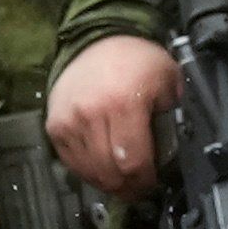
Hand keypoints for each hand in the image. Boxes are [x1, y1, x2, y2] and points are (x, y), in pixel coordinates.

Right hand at [49, 31, 180, 192]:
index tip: (152, 184)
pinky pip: (71, 162)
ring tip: (122, 182)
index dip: (144, 181)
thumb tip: (172, 147)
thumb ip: (173, 113)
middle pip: (110, 172)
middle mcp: (92, 115)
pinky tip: (102, 170)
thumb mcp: (167, 78)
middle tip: (138, 188)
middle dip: (128, 187)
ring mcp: (69, 122)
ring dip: (108, 183)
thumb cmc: (135, 60)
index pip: (133, 162)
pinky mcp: (55, 126)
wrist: (98, 39)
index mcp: (124, 104)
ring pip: (89, 171)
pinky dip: (88, 171)